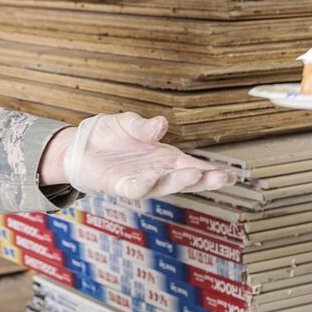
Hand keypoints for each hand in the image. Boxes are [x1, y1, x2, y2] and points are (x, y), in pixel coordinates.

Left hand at [42, 113, 235, 199]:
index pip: (192, 166)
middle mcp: (156, 172)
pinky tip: (154, 175)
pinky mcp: (119, 186)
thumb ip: (145, 126)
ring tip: (195, 174)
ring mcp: (139, 181)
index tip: (232, 175)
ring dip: (179, 182)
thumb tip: (162, 123)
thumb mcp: (130, 123)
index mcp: (164, 158)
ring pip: (163, 186)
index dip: (210, 172)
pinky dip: (145, 183)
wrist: (79, 145)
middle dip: (204, 180)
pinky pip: (135, 188)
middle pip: (184, 180)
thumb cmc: (108, 135)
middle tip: (224, 177)